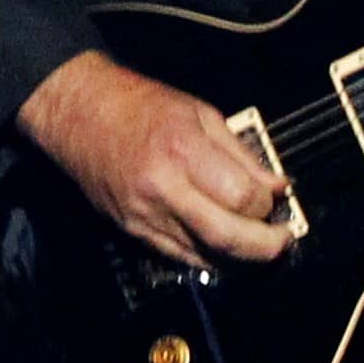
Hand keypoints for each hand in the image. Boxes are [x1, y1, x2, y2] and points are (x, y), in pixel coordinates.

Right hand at [15, 50, 292, 266]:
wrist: (80, 115)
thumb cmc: (139, 105)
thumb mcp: (201, 113)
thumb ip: (242, 153)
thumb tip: (276, 185)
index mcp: (183, 150)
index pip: (240, 196)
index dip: (267, 204)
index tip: (277, 198)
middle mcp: (163, 188)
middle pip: (225, 236)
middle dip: (263, 246)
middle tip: (282, 241)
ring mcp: (144, 215)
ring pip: (203, 254)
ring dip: (239, 257)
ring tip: (259, 245)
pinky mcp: (133, 230)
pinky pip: (179, 256)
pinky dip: (208, 257)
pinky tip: (224, 248)